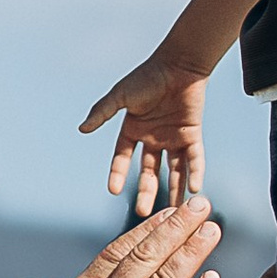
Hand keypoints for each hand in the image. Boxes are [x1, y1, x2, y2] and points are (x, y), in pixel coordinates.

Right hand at [78, 51, 209, 209]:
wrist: (178, 64)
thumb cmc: (148, 76)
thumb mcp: (121, 96)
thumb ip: (103, 112)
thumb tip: (82, 129)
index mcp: (133, 129)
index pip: (123, 157)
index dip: (118, 173)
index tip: (113, 191)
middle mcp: (153, 137)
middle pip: (149, 171)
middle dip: (147, 191)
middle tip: (144, 213)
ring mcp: (173, 138)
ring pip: (173, 170)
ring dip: (173, 189)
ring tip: (174, 211)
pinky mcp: (192, 135)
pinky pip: (194, 158)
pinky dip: (195, 172)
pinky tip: (194, 188)